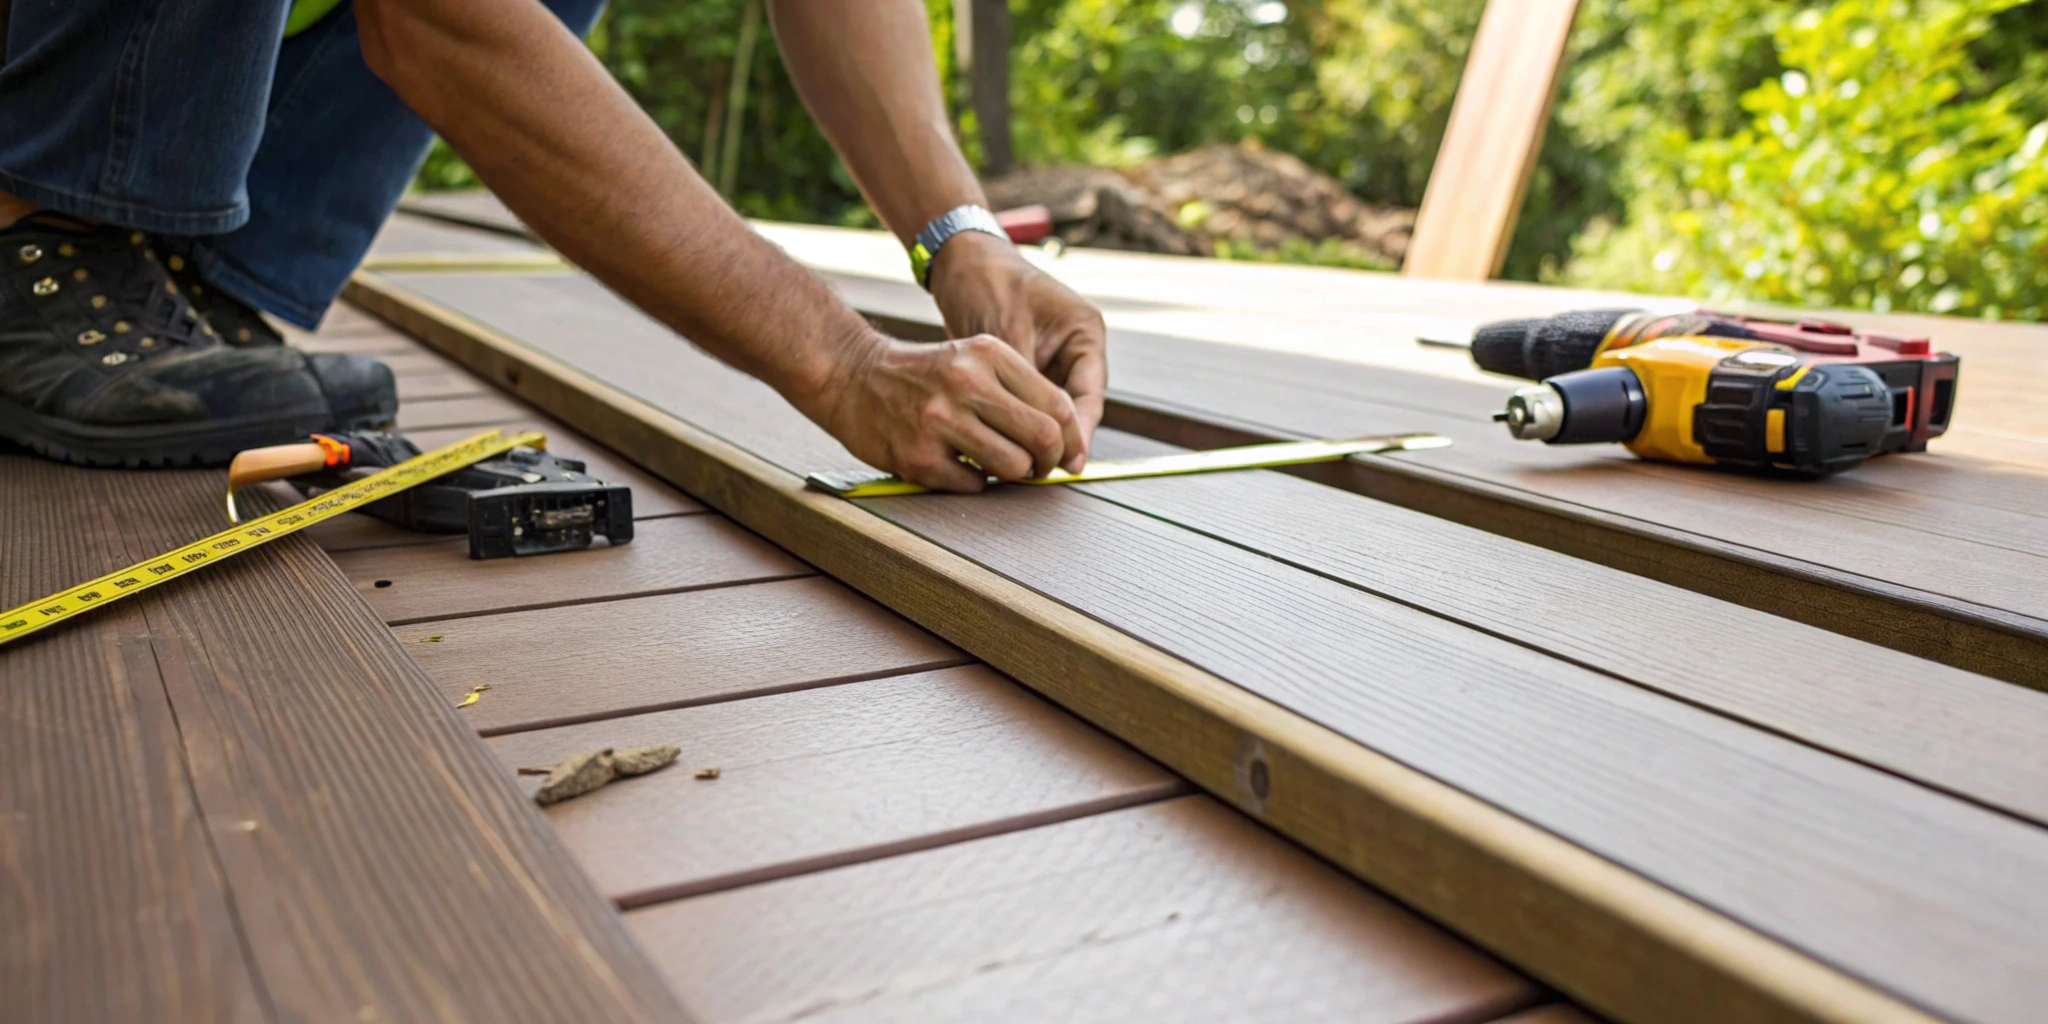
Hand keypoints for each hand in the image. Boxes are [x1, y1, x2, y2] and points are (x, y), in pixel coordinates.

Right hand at [813, 328, 1084, 492]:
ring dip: (1014, 474)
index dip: (1072, 437)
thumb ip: (1021, 390)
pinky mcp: (919, 456)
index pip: (1058, 405)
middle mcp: (967, 383)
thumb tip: (1068, 439)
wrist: (852, 375)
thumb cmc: (924, 374)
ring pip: (1014, 466)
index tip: (1068, 454)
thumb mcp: (973, 358)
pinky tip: (959, 465)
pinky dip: (975, 482)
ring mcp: (940, 421)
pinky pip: (974, 485)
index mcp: (989, 354)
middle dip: (1049, 461)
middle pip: (1044, 437)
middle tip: (1039, 466)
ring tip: (999, 465)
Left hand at [925, 231, 1107, 459]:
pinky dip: (1019, 425)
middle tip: (1043, 472)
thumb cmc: (986, 283)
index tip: (1069, 463)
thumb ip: (1021, 379)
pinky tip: (1006, 446)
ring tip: (1026, 467)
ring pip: (1052, 412)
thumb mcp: (1005, 332)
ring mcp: (1054, 360)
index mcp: (1086, 332)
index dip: (1080, 432)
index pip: (1090, 394)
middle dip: (1060, 441)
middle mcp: (1076, 349)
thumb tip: (1028, 429)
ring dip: (1039, 437)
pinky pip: (1029, 406)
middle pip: (1076, 409)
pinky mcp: (1028, 370)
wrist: (959, 262)